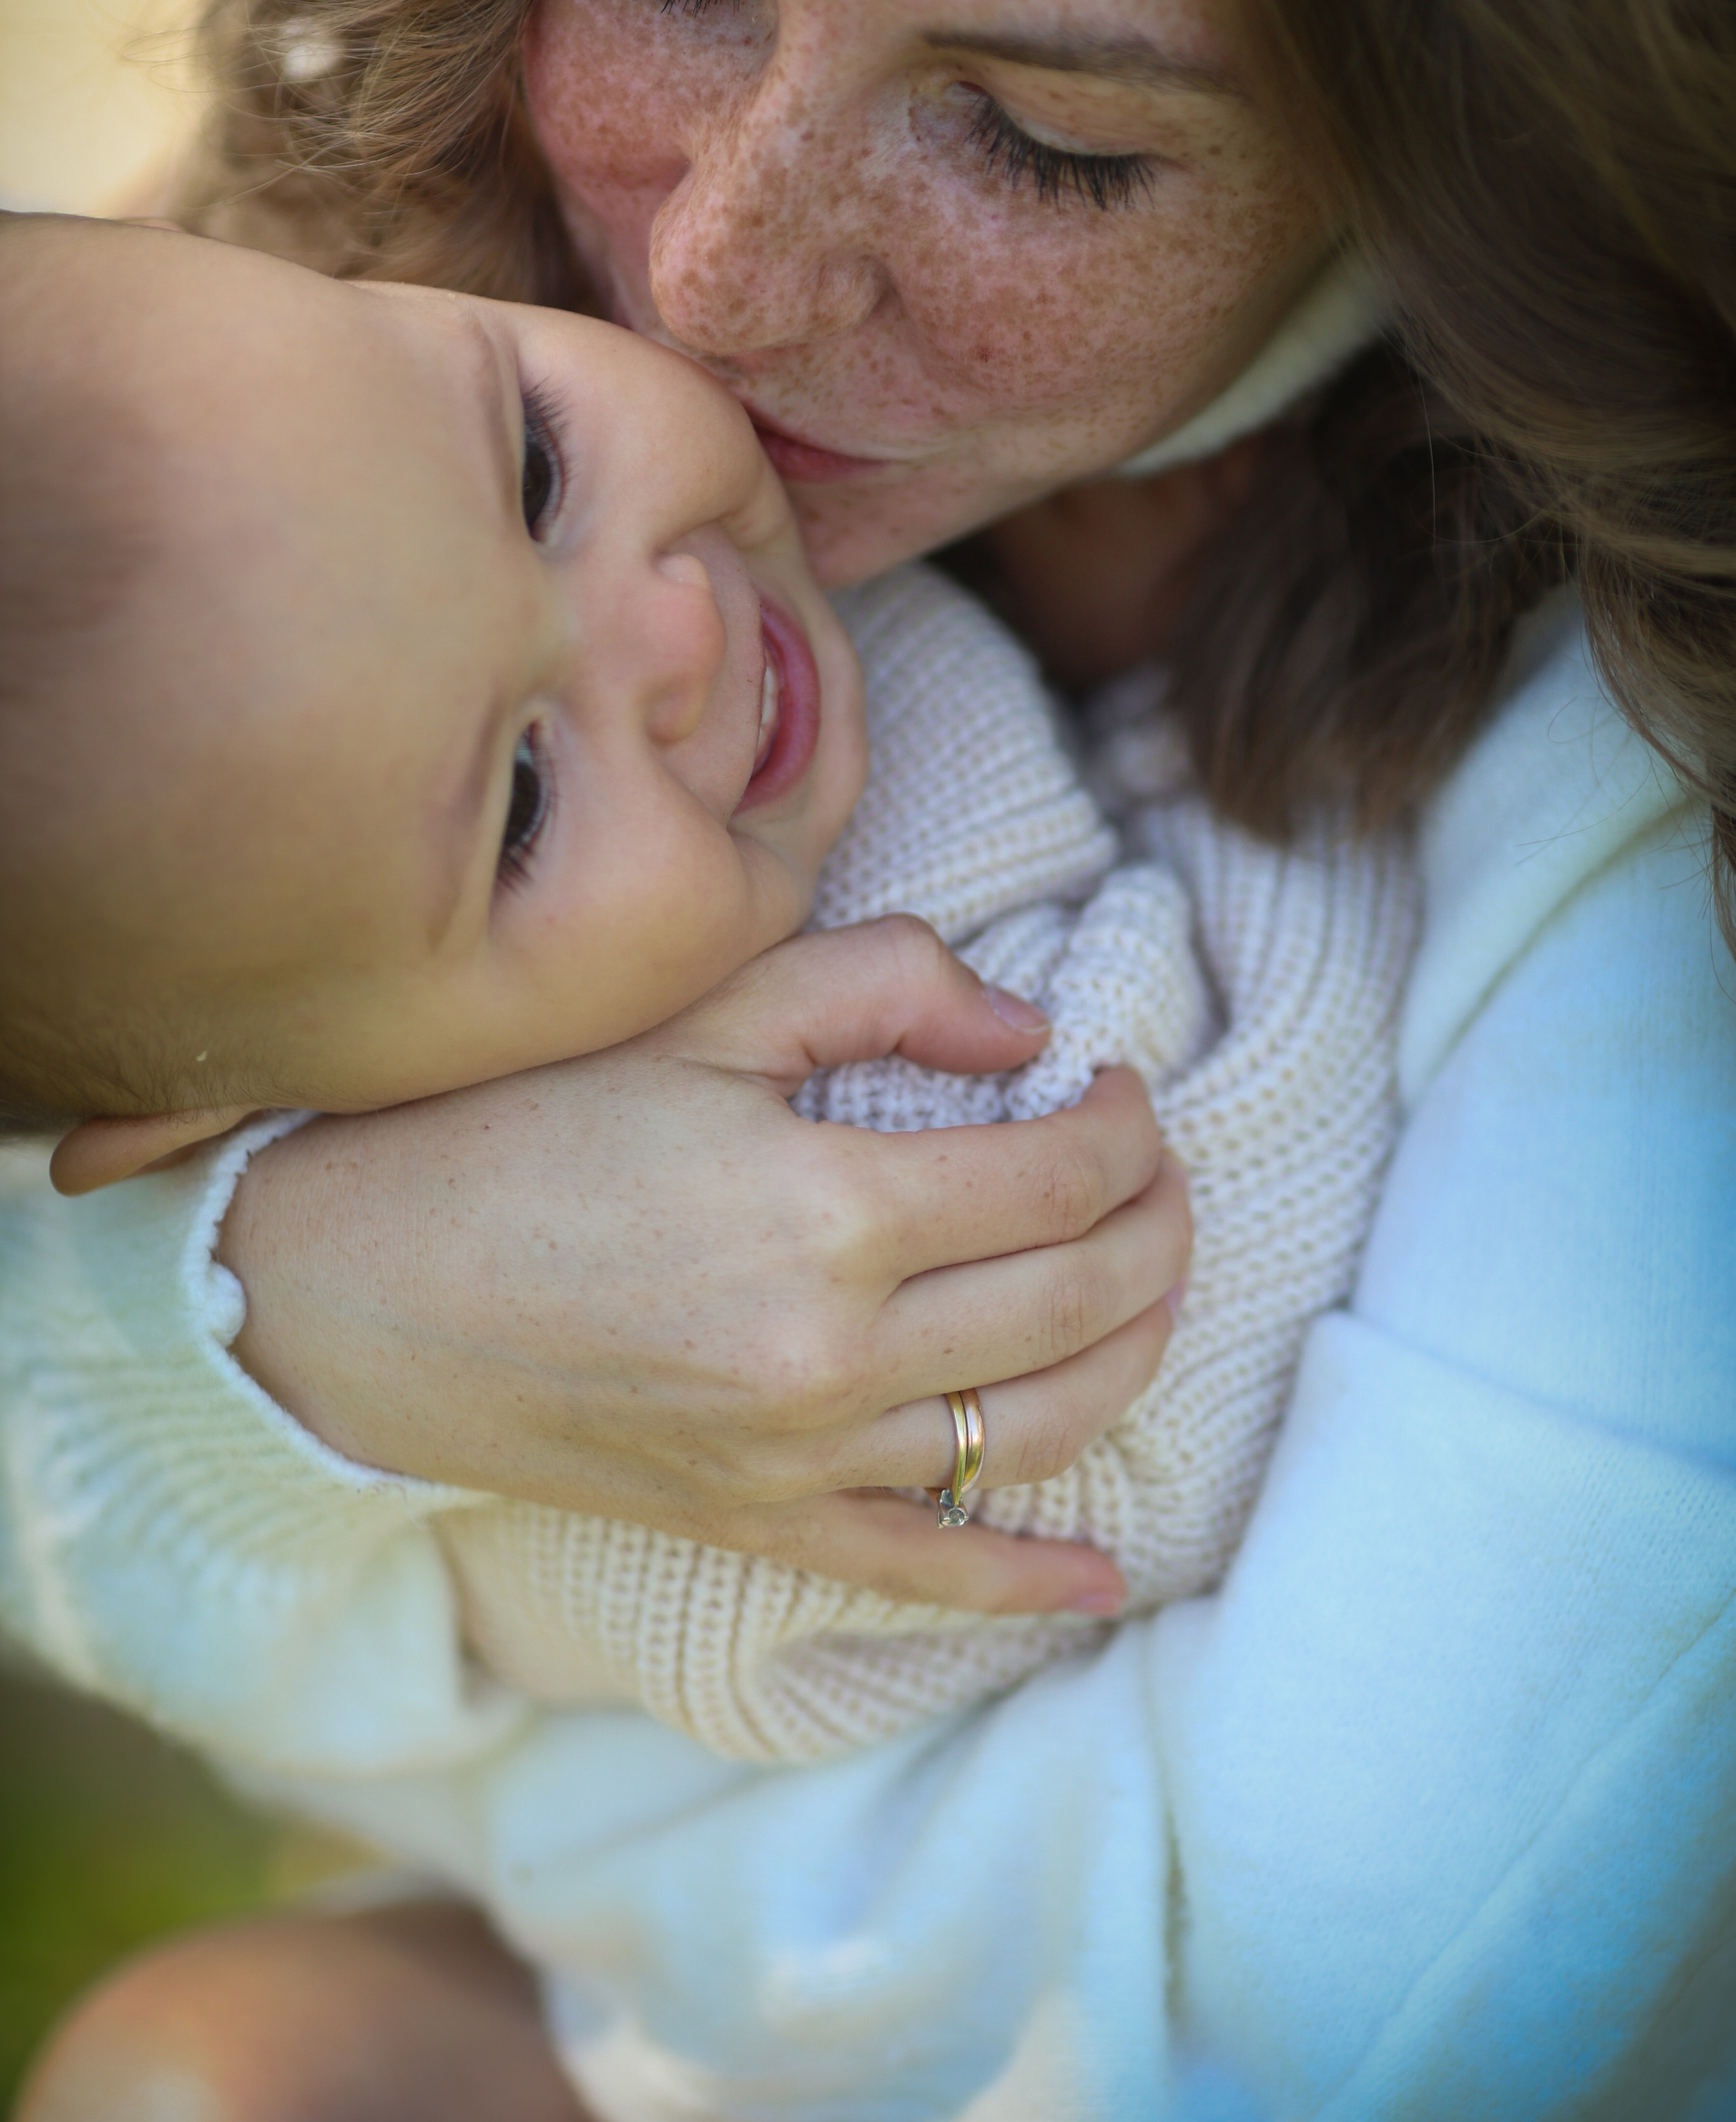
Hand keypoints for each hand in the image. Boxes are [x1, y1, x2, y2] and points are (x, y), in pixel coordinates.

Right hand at [223, 917, 1189, 1616]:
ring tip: (1150, 1287)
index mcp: (828, 1208)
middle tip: (1159, 1174)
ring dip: (1133, 1355)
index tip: (1121, 1091)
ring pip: (1039, 1426)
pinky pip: (927, 1571)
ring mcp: (802, 1458)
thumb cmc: (528, 1127)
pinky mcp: (760, 1525)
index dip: (1124, 1127)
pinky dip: (1026, 1581)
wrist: (366, 1286)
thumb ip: (885, 985)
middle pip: (1078, 1298)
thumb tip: (1034, 1032)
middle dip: (1157, 1227)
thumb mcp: (706, 1014)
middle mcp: (833, 1352)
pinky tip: (1101, 1577)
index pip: (1059, 1176)